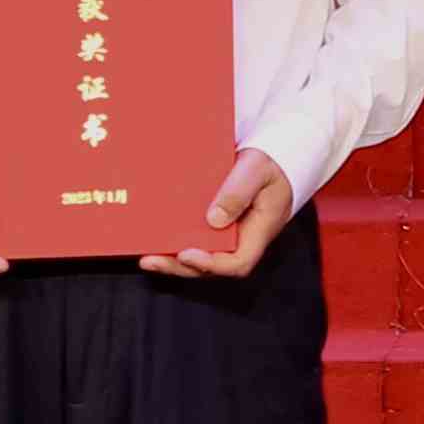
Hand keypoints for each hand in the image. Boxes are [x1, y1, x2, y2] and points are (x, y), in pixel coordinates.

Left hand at [144, 149, 296, 282]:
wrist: (276, 156)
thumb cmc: (270, 163)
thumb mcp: (257, 170)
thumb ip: (238, 192)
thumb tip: (213, 219)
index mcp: (259, 231)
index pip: (238, 262)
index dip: (211, 264)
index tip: (186, 254)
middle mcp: (243, 239)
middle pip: (213, 265)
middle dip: (180, 267)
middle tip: (151, 260)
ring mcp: (229, 234)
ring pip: (202, 255)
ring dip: (173, 259)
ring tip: (147, 257)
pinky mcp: (216, 224)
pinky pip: (197, 238)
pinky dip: (175, 242)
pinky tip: (154, 238)